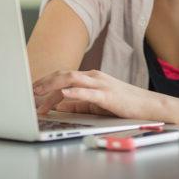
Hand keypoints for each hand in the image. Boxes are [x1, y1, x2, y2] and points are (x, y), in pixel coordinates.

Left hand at [32, 69, 165, 120]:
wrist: (149, 105)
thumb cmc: (124, 104)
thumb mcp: (97, 102)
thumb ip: (79, 102)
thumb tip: (60, 105)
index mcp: (90, 77)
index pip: (63, 77)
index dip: (45, 82)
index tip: (32, 91)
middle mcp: (94, 77)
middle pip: (63, 75)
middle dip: (44, 83)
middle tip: (29, 92)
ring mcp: (101, 84)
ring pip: (71, 79)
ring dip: (52, 87)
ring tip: (39, 93)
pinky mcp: (108, 95)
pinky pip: (89, 92)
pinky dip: (75, 91)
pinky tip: (64, 94)